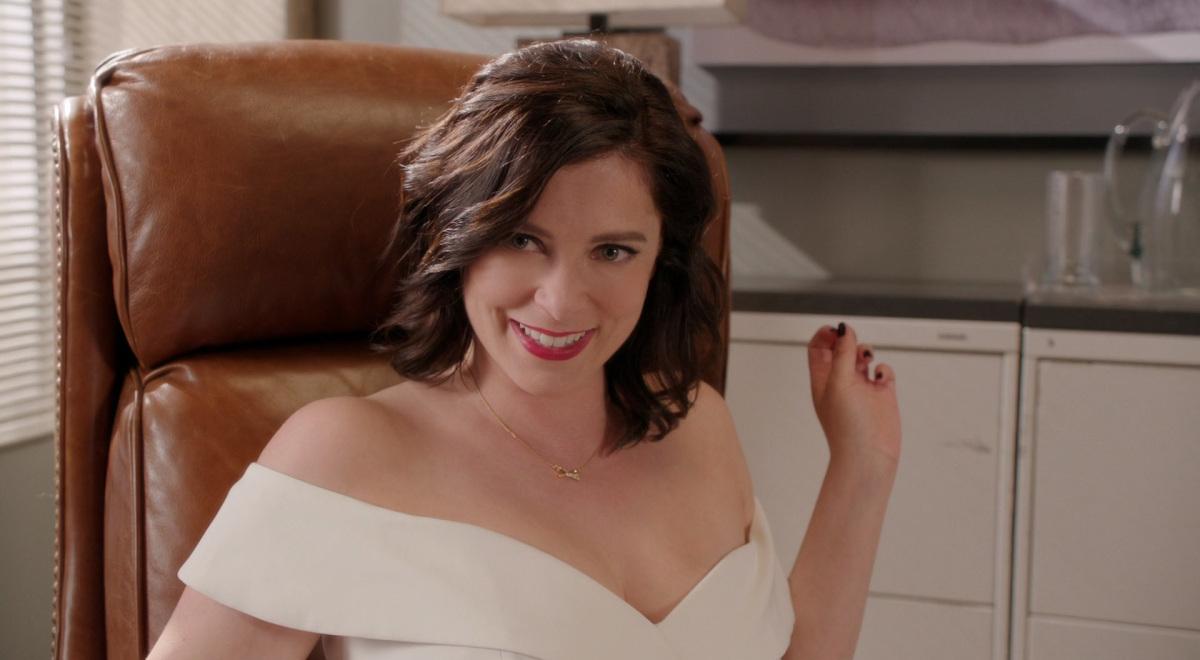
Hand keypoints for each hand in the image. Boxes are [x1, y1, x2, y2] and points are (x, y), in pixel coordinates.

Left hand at [807, 322, 901, 468]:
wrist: (869, 456)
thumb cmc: (846, 425)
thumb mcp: (838, 383)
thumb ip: (842, 354)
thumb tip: (844, 329)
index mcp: (822, 380)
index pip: (818, 349)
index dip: (825, 335)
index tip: (835, 330)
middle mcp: (840, 382)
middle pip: (841, 349)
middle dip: (847, 340)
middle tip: (852, 343)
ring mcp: (862, 388)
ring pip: (862, 357)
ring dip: (865, 350)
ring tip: (866, 358)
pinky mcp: (882, 395)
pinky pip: (883, 371)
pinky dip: (883, 368)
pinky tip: (881, 379)